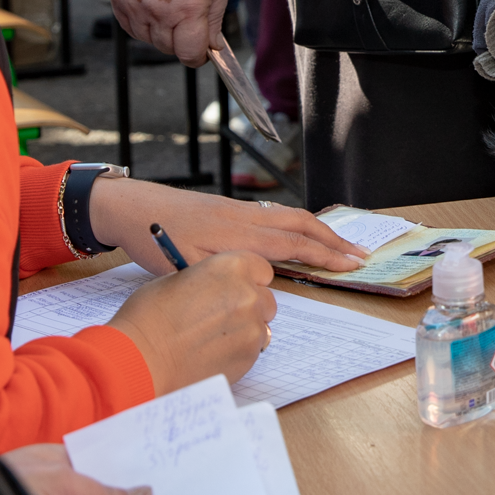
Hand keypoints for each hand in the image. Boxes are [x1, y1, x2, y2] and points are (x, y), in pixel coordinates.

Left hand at [91, 178, 364, 272]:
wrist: (133, 207)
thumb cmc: (154, 238)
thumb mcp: (185, 265)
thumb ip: (222, 276)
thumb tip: (258, 287)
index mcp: (239, 233)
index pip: (294, 243)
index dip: (325, 255)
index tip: (353, 264)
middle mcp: (246, 217)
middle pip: (302, 224)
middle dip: (335, 240)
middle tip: (362, 254)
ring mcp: (240, 210)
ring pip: (290, 216)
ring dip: (320, 230)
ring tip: (341, 243)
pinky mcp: (231, 209)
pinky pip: (276, 214)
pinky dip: (299, 223)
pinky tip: (301, 232)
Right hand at [106, 250, 274, 391]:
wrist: (142, 359)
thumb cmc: (149, 317)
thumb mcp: (177, 280)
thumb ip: (208, 280)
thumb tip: (217, 287)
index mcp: (230, 267)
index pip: (260, 268)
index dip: (248, 279)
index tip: (237, 287)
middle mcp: (248, 294)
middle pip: (264, 298)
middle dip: (248, 306)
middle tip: (221, 316)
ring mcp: (252, 327)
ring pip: (260, 326)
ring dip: (244, 330)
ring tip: (211, 337)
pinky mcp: (250, 356)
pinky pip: (253, 350)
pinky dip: (238, 351)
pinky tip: (211, 353)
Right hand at [109, 0, 235, 64]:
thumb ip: (216, 17)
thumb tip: (212, 44)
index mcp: (188, 8)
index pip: (189, 54)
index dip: (198, 56)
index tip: (201, 50)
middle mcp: (158, 10)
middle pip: (167, 48)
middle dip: (181, 40)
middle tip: (188, 19)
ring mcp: (134, 4)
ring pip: (146, 38)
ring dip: (159, 31)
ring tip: (170, 5)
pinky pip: (128, 25)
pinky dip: (140, 22)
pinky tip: (152, 4)